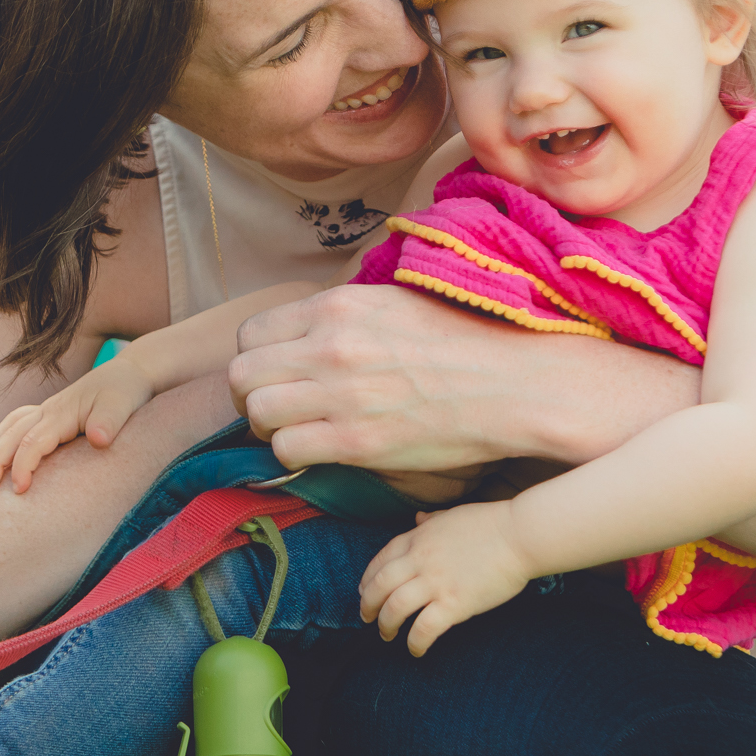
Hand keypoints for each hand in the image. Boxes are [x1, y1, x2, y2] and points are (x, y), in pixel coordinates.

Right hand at [0, 358, 155, 493]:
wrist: (129, 373)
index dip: (23, 465)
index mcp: (62, 413)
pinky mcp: (50, 414)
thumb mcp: (122, 405)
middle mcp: (49, 410)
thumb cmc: (126, 391)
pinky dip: (4, 438)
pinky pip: (17, 423)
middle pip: (12, 435)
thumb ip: (109, 421)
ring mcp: (47, 411)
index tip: (20, 489)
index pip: (33, 441)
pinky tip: (1, 453)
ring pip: (10, 427)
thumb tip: (98, 440)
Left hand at [228, 284, 695, 472]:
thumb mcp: (396, 301)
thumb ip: (345, 314)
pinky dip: (295, 454)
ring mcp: (340, 395)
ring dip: (269, 427)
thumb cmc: (463, 341)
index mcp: (338, 307)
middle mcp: (330, 346)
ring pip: (256, 413)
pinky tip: (322, 451)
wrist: (514, 383)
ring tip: (298, 430)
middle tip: (280, 407)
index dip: (258, 359)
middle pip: (241, 375)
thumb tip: (312, 328)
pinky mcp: (357, 441)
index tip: (278, 374)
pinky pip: (286, 450)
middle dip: (251, 395)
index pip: (251, 333)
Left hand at [358, 500, 535, 656]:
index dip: (368, 579)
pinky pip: (423, 628)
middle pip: (378, 586)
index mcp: (418, 538)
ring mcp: (435, 582)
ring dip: (385, 626)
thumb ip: (431, 521)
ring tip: (386, 636)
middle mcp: (419, 560)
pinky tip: (415, 650)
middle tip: (367, 618)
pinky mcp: (454, 604)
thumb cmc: (492, 523)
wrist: (520, 535)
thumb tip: (418, 518)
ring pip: (394, 609)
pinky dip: (414, 642)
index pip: (381, 560)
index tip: (364, 591)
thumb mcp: (453, 515)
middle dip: (367, 605)